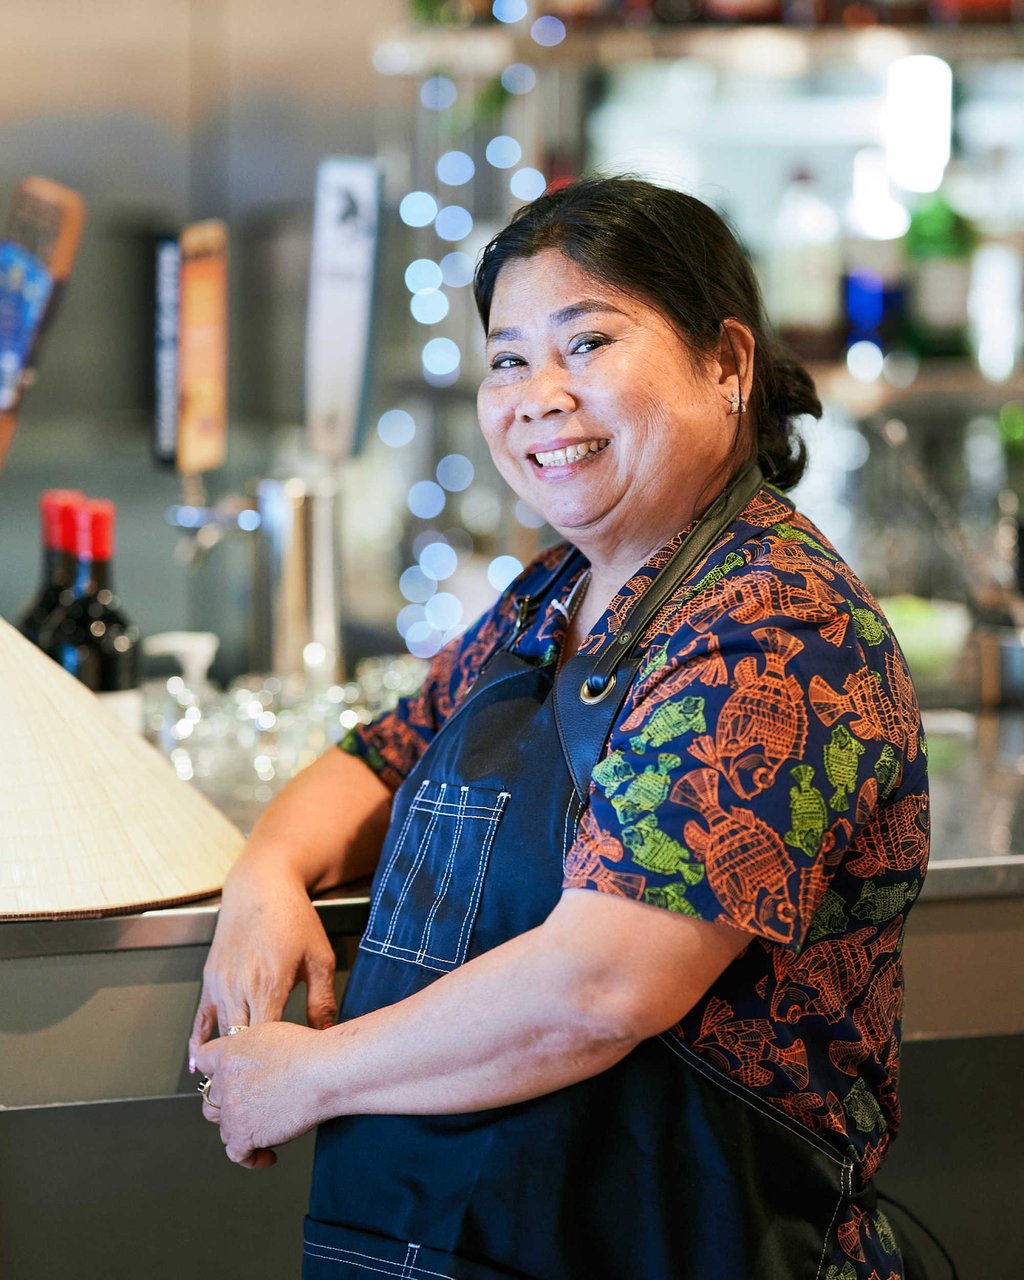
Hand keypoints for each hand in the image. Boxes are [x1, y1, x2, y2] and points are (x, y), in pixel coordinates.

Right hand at [189, 864, 337, 1069]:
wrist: (261, 886)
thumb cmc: (294, 918)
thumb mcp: (319, 957)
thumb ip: (323, 1000)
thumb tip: (326, 1034)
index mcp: (269, 985)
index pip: (267, 1042)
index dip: (275, 1066)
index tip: (287, 1083)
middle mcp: (239, 988)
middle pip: (240, 1045)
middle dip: (250, 1070)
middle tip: (261, 1097)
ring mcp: (220, 984)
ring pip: (220, 1035)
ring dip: (228, 1059)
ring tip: (235, 1089)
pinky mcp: (209, 979)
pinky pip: (200, 1019)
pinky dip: (198, 1043)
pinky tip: (199, 1066)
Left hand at [196, 1022, 329, 1167]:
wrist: (324, 1071)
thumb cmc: (311, 1051)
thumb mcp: (272, 1034)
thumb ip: (252, 1048)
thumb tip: (256, 1061)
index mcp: (231, 1050)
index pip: (204, 1061)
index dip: (215, 1072)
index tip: (223, 1081)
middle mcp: (226, 1079)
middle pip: (212, 1099)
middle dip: (227, 1105)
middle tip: (247, 1108)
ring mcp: (233, 1109)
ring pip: (225, 1128)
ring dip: (241, 1129)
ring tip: (263, 1129)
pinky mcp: (244, 1134)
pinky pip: (237, 1154)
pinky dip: (252, 1158)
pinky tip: (266, 1155)